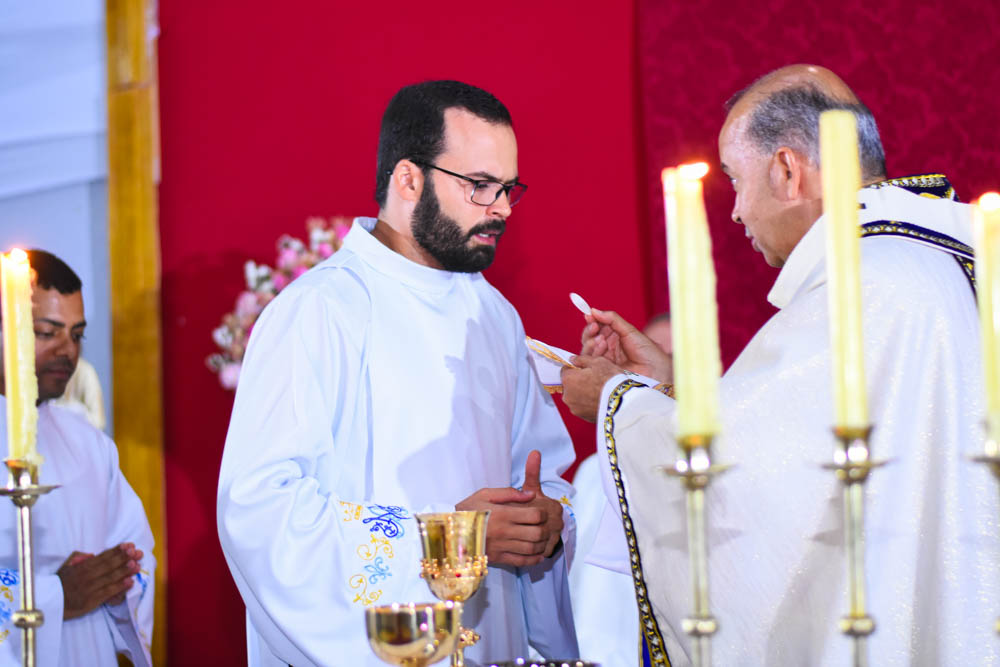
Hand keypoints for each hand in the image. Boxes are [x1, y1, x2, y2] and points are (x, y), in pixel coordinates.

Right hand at [57, 543, 142, 618]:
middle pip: (109, 565)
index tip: (129, 545)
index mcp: (81, 567)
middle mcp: (87, 576)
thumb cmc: (60, 584)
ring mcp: (90, 589)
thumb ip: (78, 558)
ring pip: (110, 578)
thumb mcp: (66, 567)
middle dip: (124, 558)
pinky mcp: (92, 601)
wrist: (51, 604)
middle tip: (137, 552)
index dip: (117, 551)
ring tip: (137, 565)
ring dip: (125, 571)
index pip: (102, 557)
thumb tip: (92, 554)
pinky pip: (108, 592)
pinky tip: (130, 582)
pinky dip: (120, 587)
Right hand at [456, 451, 563, 567]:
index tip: (541, 513)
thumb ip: (509, 493)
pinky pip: (521, 561)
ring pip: (531, 548)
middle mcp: (504, 531)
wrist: (449, 531)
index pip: (535, 515)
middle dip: (545, 529)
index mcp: (503, 514)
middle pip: (537, 533)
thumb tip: (530, 494)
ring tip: (541, 539)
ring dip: (541, 544)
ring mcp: (501, 547)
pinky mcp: (498, 558)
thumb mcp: (485, 494)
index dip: (543, 514)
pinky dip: (534, 559)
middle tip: (544, 526)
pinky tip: (537, 554)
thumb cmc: (468, 510)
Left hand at [561, 355, 625, 421]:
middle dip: (578, 381)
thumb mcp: (598, 362)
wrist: (622, 402)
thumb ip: (582, 360)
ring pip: (576, 397)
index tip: (586, 369)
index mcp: (568, 380)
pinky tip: (600, 399)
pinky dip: (588, 403)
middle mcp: (567, 396)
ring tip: (599, 391)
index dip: (576, 368)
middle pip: (569, 385)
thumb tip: (573, 360)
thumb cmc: (609, 379)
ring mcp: (574, 408)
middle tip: (595, 379)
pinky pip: (583, 407)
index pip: (565, 370)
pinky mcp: (583, 417)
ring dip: (583, 393)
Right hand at [581, 309, 671, 382]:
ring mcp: (604, 358)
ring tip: (601, 339)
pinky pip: (590, 360)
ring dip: (591, 341)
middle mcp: (607, 346)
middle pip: (589, 338)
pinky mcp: (602, 369)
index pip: (597, 326)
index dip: (591, 320)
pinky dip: (593, 351)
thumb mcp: (629, 330)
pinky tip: (602, 346)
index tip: (588, 315)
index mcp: (613, 335)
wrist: (654, 369)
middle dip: (589, 331)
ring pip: (587, 349)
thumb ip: (611, 319)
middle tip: (594, 327)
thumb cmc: (646, 350)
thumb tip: (593, 310)